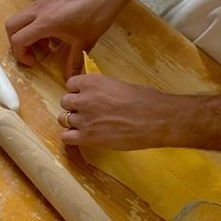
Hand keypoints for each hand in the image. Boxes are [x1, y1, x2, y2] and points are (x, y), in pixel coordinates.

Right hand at [6, 0, 125, 78]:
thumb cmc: (97, 15)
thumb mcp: (85, 42)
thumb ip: (73, 63)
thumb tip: (70, 80)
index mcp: (45, 22)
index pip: (18, 39)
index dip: (20, 54)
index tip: (32, 62)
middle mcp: (39, 9)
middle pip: (11, 25)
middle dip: (16, 41)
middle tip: (32, 52)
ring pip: (22, 16)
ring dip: (28, 31)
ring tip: (47, 42)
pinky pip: (34, 9)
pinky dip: (37, 22)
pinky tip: (56, 27)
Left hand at [58, 75, 185, 149]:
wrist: (157, 120)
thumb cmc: (145, 100)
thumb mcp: (119, 85)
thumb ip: (102, 90)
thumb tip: (96, 96)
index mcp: (92, 82)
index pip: (71, 84)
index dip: (78, 92)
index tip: (85, 96)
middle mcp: (84, 99)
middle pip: (65, 102)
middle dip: (74, 107)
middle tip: (87, 112)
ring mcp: (84, 119)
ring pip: (63, 119)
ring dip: (72, 122)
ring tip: (86, 125)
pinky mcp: (87, 137)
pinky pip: (66, 137)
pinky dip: (71, 137)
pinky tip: (82, 137)